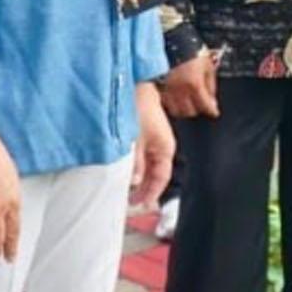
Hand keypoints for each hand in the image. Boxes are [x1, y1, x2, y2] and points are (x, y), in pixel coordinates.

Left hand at [131, 84, 175, 205]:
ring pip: (148, 167)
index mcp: (166, 149)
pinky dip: (135, 166)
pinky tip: (125, 170)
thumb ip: (136, 164)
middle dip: (144, 189)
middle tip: (131, 202)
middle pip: (155, 175)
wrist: (134, 86)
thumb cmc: (138, 108)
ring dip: (138, 178)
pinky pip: (142, 157)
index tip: (141, 205)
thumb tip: (135, 182)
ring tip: (126, 189)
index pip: (161, 178)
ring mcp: (154, 141)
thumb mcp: (135, 141)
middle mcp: (163, 147)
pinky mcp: (145, 135)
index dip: (152, 194)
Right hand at [160, 52, 218, 118]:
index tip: (214, 112)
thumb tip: (212, 99)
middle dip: (196, 108)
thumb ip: (211, 84)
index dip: (212, 111)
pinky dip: (171, 103)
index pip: (205, 106)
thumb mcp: (207, 64)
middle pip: (190, 112)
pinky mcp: (156, 87)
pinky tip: (175, 97)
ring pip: (175, 111)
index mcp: (194, 83)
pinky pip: (165, 103)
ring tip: (186, 101)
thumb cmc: (190, 48)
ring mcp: (166, 89)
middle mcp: (179, 89)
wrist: (171, 37)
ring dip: (183, 108)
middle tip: (199, 102)